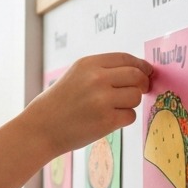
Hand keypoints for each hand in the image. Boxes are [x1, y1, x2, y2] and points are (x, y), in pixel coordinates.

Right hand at [34, 51, 152, 155]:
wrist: (41, 128)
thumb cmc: (59, 103)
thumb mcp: (76, 75)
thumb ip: (103, 70)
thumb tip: (138, 71)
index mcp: (88, 64)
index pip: (126, 59)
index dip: (141, 66)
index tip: (146, 72)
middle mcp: (96, 79)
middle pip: (137, 77)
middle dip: (142, 84)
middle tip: (140, 91)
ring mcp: (102, 100)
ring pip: (135, 97)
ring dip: (130, 103)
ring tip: (112, 108)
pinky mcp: (106, 121)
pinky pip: (130, 116)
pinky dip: (123, 119)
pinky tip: (107, 120)